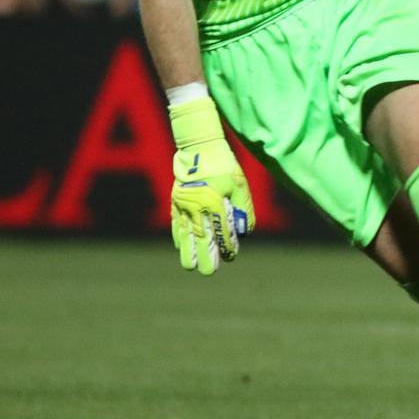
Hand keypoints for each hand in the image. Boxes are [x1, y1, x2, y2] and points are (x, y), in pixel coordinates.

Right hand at [168, 97, 251, 275]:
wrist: (198, 147)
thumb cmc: (224, 165)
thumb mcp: (240, 185)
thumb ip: (243, 209)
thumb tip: (243, 233)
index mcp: (214, 203)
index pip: (222, 232)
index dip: (227, 247)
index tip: (231, 257)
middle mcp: (196, 207)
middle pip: (200, 238)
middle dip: (205, 256)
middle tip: (208, 271)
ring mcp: (183, 204)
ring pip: (185, 233)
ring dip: (188, 251)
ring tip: (190, 267)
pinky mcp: (175, 201)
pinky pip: (175, 223)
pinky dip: (178, 236)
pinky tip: (181, 246)